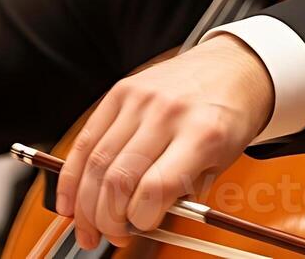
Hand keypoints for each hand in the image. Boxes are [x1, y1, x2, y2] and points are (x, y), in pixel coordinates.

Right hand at [56, 36, 272, 248]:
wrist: (234, 67)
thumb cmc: (229, 116)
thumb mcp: (221, 160)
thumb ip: (182, 192)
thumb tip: (139, 224)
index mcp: (202, 133)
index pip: (156, 188)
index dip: (140, 220)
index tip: (141, 229)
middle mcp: (168, 113)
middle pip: (119, 178)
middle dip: (107, 219)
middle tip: (110, 236)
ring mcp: (141, 99)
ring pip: (97, 163)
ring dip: (85, 206)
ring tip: (87, 230)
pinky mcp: (121, 91)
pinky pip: (87, 139)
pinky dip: (72, 176)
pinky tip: (70, 202)